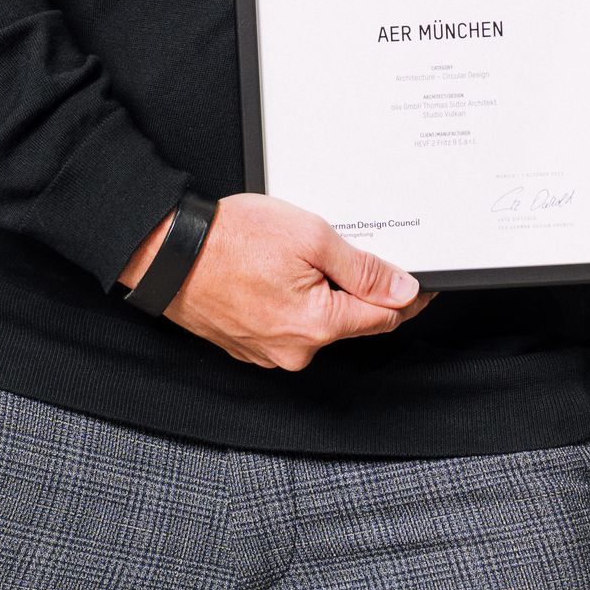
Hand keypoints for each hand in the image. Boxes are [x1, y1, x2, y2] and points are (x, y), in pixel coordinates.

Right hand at [117, 193, 430, 370]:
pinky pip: (288, 325)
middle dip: (359, 289)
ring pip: (318, 322)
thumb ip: (363, 268)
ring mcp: (269, 352)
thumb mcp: (311, 237)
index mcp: (319, 325)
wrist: (168, 252)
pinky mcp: (249, 345)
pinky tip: (279, 272)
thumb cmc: (231, 240)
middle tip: (349, 250)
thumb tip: (403, 289)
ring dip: (322, 294)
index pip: (385, 318)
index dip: (408, 296)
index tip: (422, 283)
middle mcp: (296, 350)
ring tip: (301, 255)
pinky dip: (294, 301)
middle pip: (351, 321)